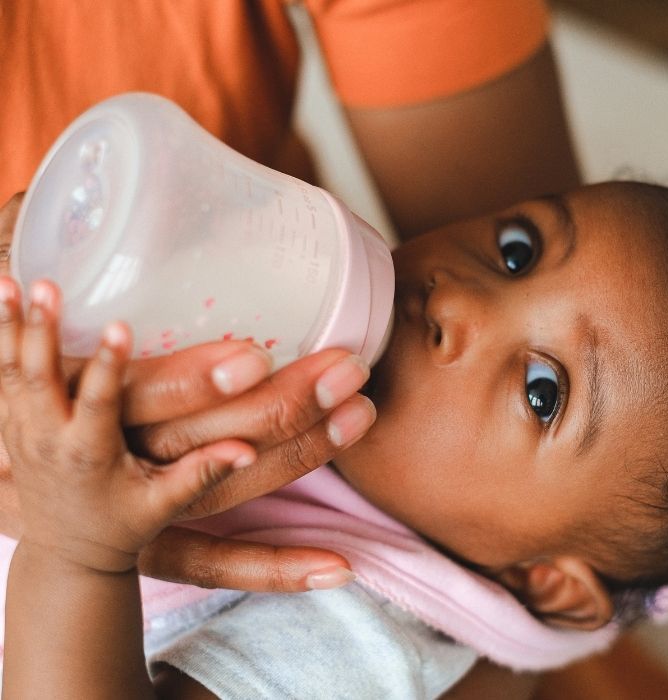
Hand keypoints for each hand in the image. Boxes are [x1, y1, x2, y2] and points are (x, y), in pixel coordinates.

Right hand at [0, 192, 371, 587]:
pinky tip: (338, 566)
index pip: (134, 393)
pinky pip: (215, 560)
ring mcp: (134, 503)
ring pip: (222, 491)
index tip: (255, 354)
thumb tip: (62, 182)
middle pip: (197, 438)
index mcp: (72, 397)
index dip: (189, 378)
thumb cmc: (19, 357)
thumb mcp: (18, 304)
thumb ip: (32, 242)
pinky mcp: (151, 538)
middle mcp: (109, 455)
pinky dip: (273, 567)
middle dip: (279, 405)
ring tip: (361, 416)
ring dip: (298, 458)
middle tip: (347, 368)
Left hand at [0, 277, 256, 571]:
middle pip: (37, 378)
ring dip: (6, 328)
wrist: (68, 558)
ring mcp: (22, 435)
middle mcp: (47, 441)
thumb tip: (248, 452)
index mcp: (89, 454)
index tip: (120, 324)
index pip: (97, 402)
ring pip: (8, 374)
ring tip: (5, 280)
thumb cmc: (123, 526)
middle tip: (44, 286)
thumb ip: (203, 472)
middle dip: (40, 329)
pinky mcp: (11, 432)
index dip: (108, 364)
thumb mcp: (165, 503)